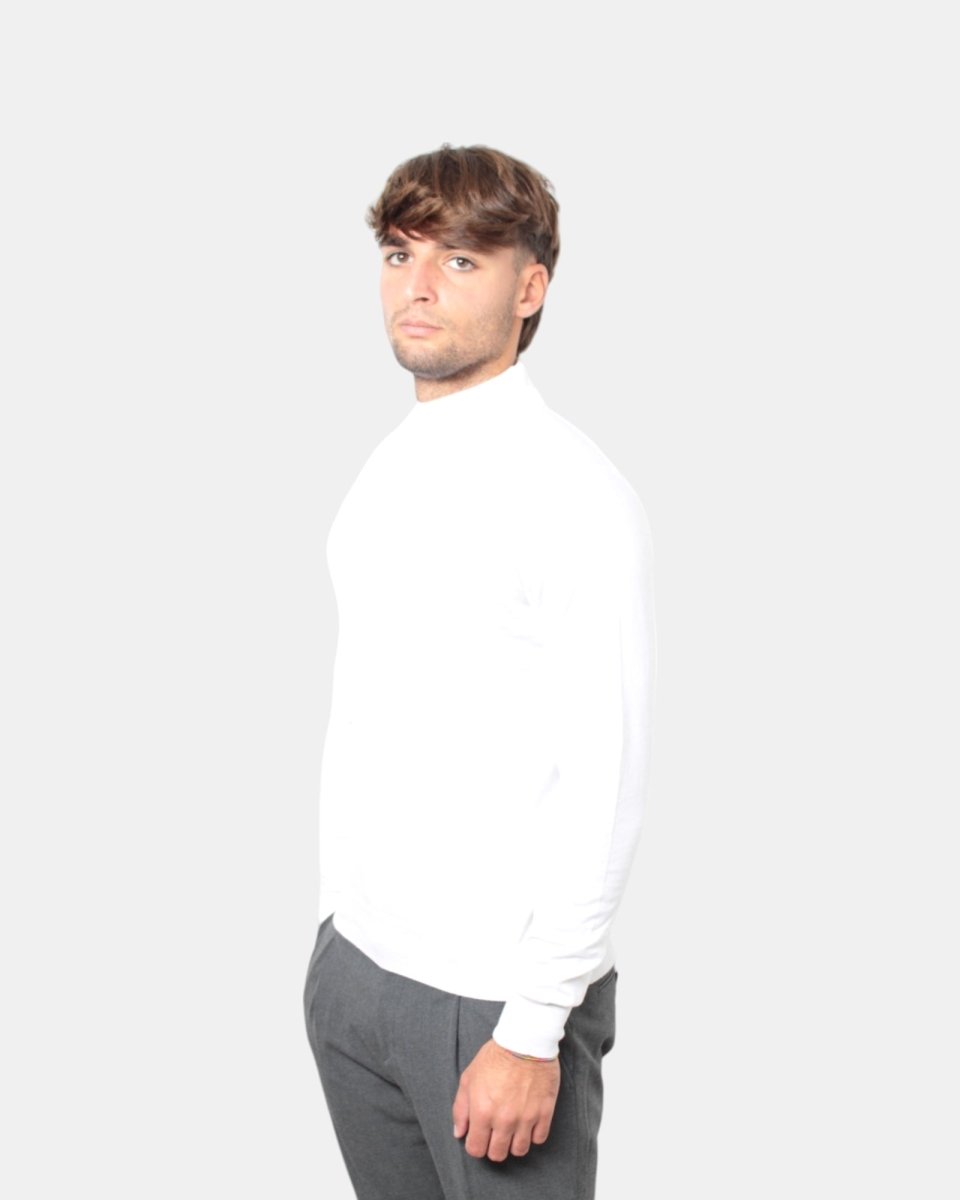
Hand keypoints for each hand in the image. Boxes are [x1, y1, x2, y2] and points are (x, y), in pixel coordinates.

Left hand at [452, 1038, 560, 1161]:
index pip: (476, 1150)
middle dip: (494, 1146)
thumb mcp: (469, 1078)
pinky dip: (533, 1134)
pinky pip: (539, 1139)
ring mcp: (526, 1118)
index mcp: (482, 1112)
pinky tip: (528, 1122)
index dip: (475, 1145)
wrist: (525, 1041)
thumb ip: (461, 1108)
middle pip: (498, 1154)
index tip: (479, 1136)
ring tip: (512, 1129)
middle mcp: (504, 1120)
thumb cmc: (494, 1057)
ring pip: (519, 1150)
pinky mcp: (545, 1112)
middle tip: (495, 1133)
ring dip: (514, 1143)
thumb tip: (459, 1133)